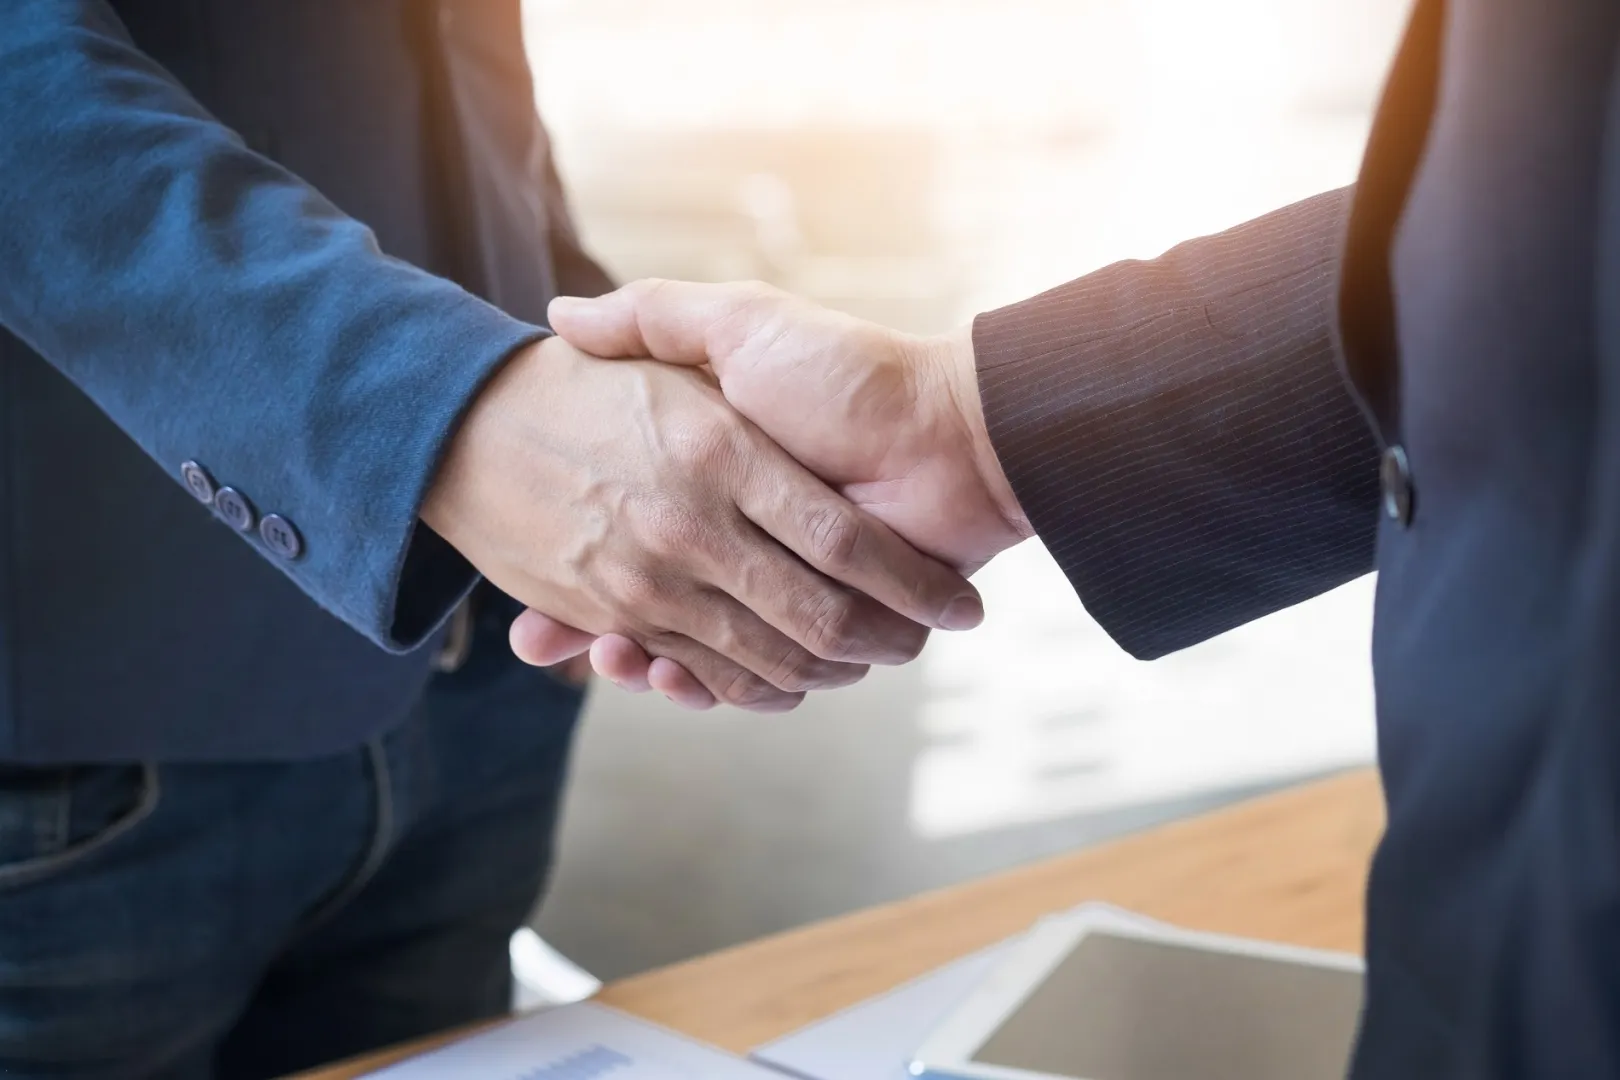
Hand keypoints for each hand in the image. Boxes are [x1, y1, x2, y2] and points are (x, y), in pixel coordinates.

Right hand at [509, 281, 1031, 703]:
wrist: (950, 435)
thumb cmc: (845, 373)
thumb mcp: (741, 324)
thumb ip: (658, 315)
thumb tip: (561, 319)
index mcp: (716, 479)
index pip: (622, 527)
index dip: (569, 558)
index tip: (522, 575)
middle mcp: (736, 537)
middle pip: (646, 601)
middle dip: (596, 625)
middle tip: (536, 637)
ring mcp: (773, 584)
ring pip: (687, 646)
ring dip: (644, 661)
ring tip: (607, 651)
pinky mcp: (813, 626)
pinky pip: (743, 673)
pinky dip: (708, 686)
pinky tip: (665, 672)